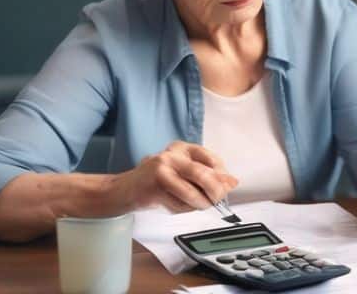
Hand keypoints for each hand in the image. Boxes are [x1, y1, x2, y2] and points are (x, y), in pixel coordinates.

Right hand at [108, 141, 237, 212]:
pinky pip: (178, 203)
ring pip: (192, 192)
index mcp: (182, 148)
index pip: (210, 158)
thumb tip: (233, 182)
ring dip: (200, 204)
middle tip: (218, 200)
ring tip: (198, 206)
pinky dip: (184, 209)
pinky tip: (176, 206)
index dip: (222, 174)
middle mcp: (171, 155)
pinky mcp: (154, 187)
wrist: (123, 190)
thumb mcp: (184, 174)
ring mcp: (161, 169)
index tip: (227, 186)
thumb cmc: (158, 183)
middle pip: (202, 174)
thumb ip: (208, 176)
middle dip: (215, 191)